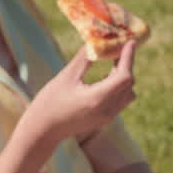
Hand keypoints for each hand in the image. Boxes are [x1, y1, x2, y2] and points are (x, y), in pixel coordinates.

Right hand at [21, 40, 137, 146]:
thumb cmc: (49, 102)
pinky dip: (118, 87)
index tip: (130, 42)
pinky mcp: (103, 120)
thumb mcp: (66, 77)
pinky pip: (120, 101)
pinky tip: (105, 77)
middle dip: (126, 64)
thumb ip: (84, 59)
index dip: (129, 58)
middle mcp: (107, 110)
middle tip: (118, 47)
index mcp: (98, 98)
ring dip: (123, 76)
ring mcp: (107, 117)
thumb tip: (96, 41)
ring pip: (127, 94)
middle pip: (128, 84)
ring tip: (112, 61)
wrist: (42, 131)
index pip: (124, 76)